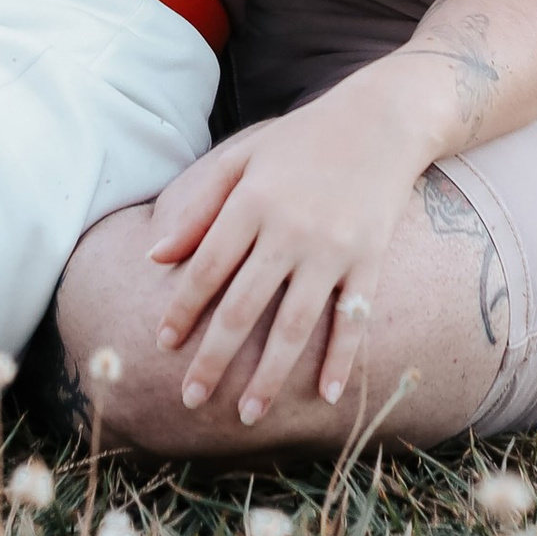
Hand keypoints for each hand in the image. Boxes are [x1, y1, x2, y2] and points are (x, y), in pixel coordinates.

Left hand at [145, 94, 415, 422]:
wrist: (381, 120)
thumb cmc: (302, 139)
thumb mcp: (243, 158)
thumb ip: (198, 207)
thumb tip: (154, 255)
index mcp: (252, 202)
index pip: (207, 269)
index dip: (182, 310)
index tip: (162, 344)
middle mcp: (289, 229)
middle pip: (242, 307)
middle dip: (213, 358)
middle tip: (189, 399)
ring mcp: (332, 248)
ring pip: (293, 324)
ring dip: (269, 375)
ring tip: (247, 414)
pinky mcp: (370, 259)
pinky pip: (351, 318)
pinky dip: (341, 359)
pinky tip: (327, 396)